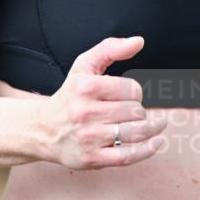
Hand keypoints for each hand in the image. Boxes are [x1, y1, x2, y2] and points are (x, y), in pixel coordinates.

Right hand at [38, 36, 166, 168]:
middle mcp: (85, 112)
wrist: (43, 129)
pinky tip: (156, 141)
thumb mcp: (83, 66)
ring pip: (136, 132)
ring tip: (156, 124)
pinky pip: (130, 156)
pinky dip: (148, 149)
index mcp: (85, 87)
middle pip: (136, 111)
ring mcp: (89, 137)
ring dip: (152, 128)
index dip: (135, 92)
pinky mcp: (93, 158)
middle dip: (139, 111)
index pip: (131, 89)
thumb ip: (110, 48)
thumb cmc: (69, 96)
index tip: (129, 95)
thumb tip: (138, 41)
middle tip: (133, 111)